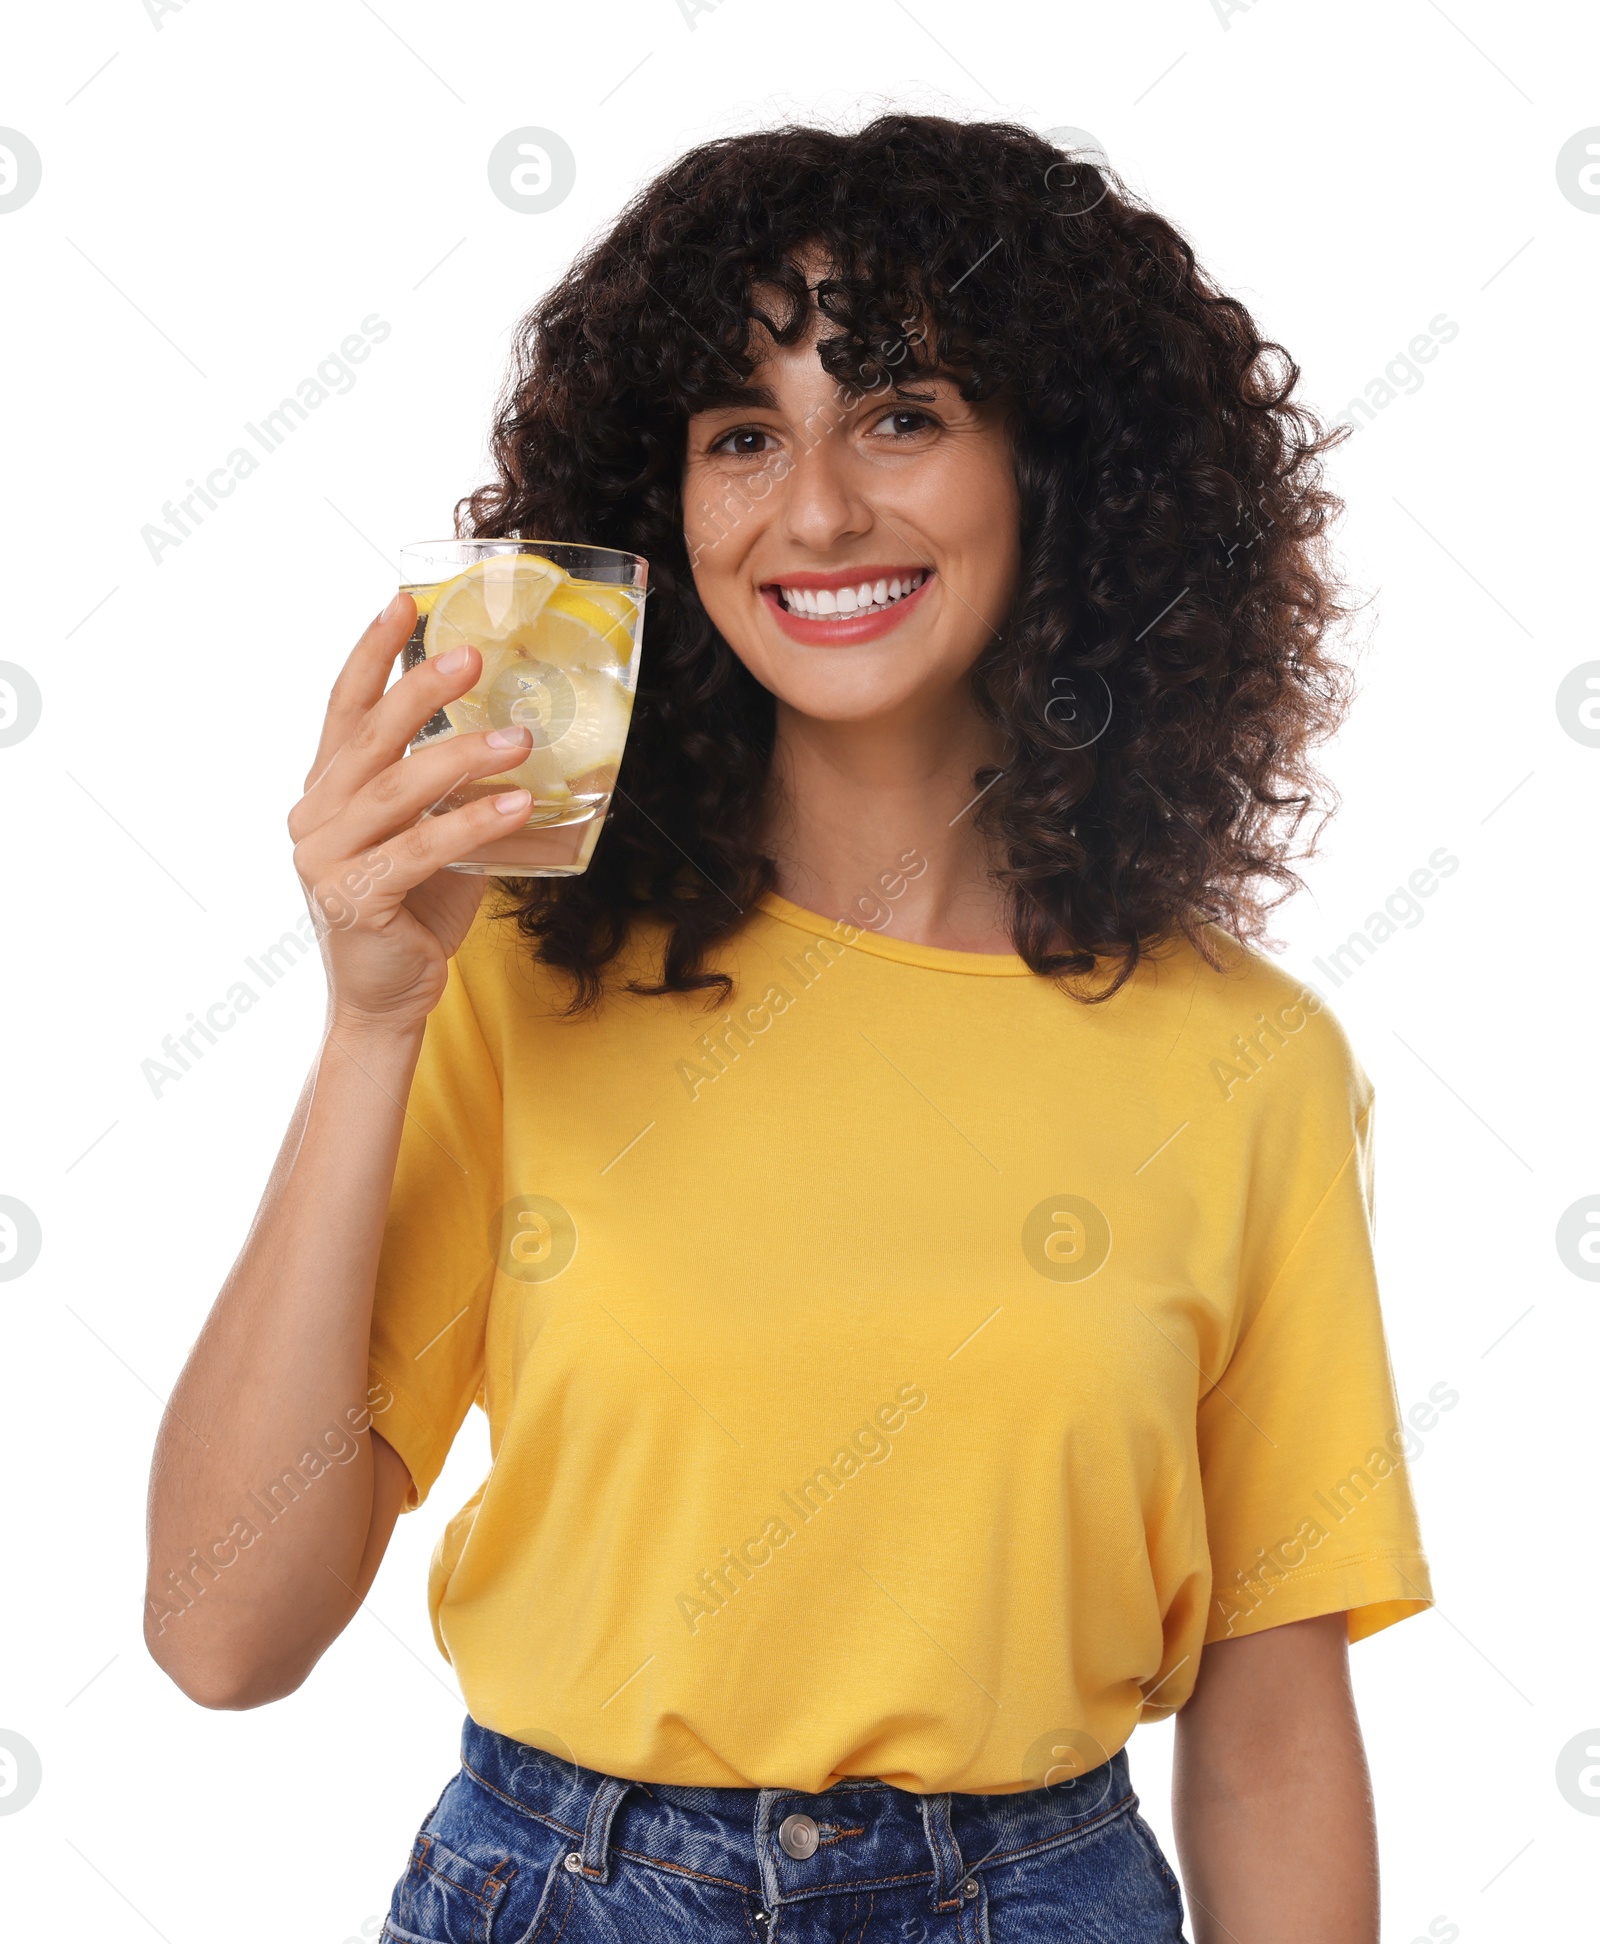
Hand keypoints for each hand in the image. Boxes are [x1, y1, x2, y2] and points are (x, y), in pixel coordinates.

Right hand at [289, 591, 534, 1034]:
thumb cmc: (414, 911)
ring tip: (520, 740)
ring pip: (398, 789)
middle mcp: (316, 817)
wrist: (387, 999)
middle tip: (471, 656)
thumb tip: (526, 736)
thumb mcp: (434, 835)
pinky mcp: (356, 899)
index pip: (344, 708)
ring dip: (462, 758)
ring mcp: (327, 859)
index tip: (403, 602)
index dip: (372, 653)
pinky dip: (473, 824)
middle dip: (422, 690)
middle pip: (370, 738)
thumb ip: (456, 790)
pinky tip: (518, 807)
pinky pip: (421, 848)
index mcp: (327, 792)